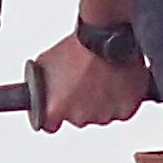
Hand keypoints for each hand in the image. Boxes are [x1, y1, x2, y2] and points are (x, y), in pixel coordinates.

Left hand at [30, 32, 151, 129]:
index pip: (49, 125)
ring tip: (103, 77)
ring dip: (102, 101)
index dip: (55, 114)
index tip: (60, 106)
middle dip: (81, 102)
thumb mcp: (46, 63)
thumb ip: (42, 84)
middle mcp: (78, 117)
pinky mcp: (124, 111)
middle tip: (86, 81)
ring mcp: (102, 116)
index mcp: (55, 109)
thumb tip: (37, 88)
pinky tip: (117, 81)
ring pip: (101, 114)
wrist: (106, 37)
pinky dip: (121, 100)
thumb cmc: (78, 46)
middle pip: (78, 117)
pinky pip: (121, 111)